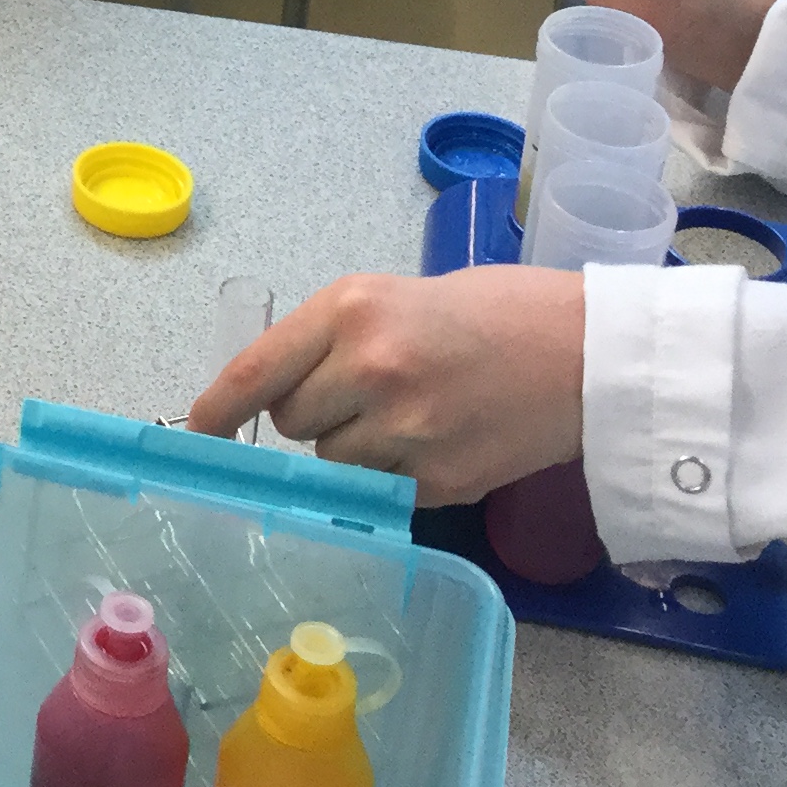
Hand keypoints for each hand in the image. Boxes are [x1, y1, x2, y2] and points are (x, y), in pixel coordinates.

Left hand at [189, 269, 587, 503]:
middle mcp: (367, 369)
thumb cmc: (490, 311)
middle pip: (292, 424)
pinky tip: (439, 441)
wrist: (586, 351)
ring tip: (411, 415)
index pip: (253, 373)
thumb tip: (272, 388)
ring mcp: (404, 430)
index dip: (217, 410)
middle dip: (314, 416)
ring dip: (355, 449)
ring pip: (333, 464)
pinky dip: (396, 475)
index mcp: (349, 311)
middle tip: (364, 394)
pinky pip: (382, 490)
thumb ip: (330, 337)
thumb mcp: (392, 296)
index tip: (201, 432)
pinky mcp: (439, 479)